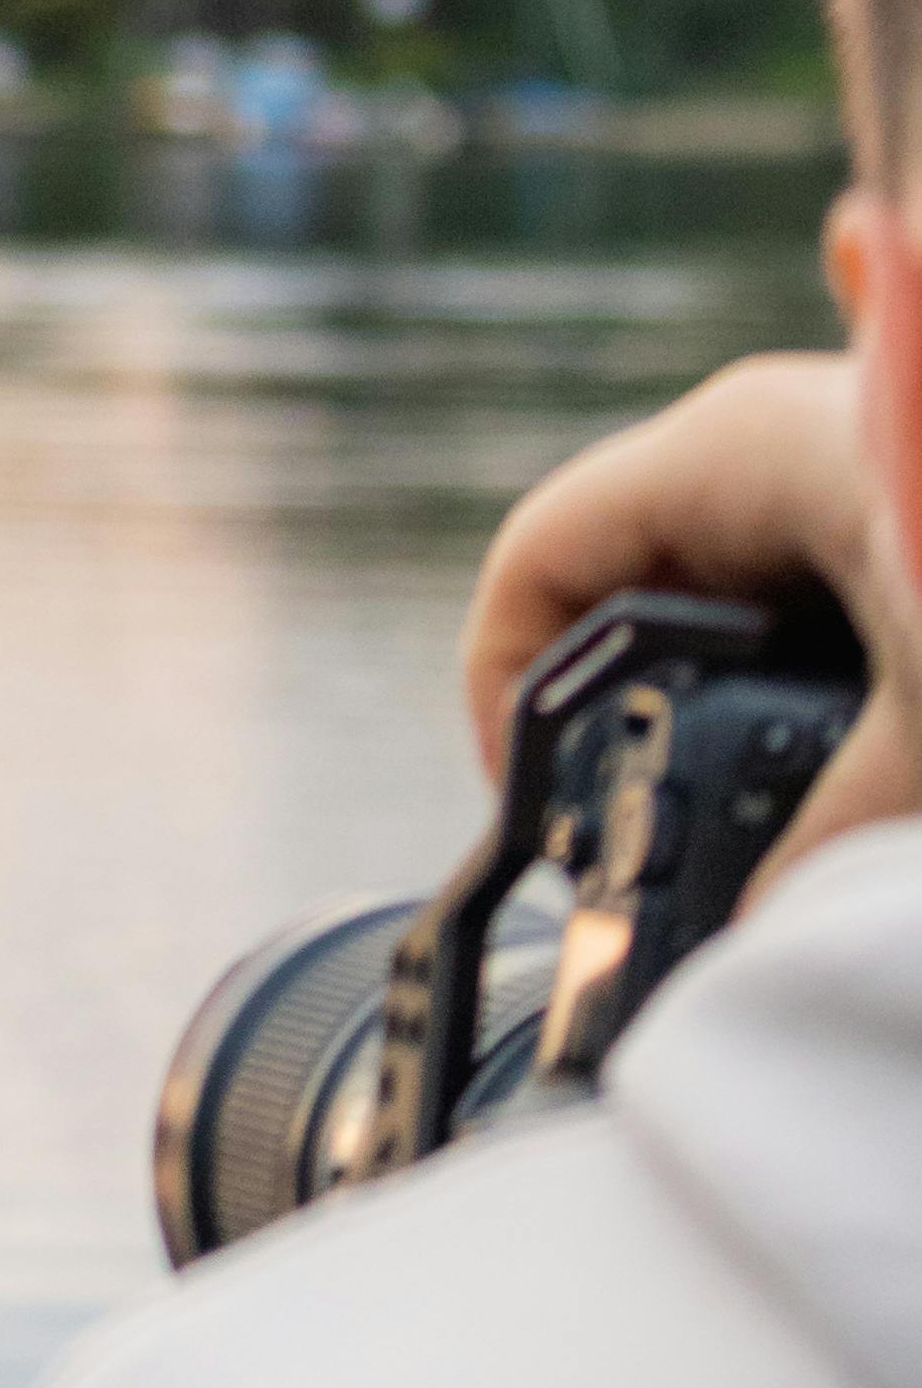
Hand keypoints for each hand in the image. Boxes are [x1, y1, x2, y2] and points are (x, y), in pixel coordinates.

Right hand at [463, 350, 921, 879]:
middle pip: (629, 584)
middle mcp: (775, 440)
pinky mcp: (904, 513)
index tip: (539, 808)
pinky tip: (852, 770)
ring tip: (753, 825)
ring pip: (728, 602)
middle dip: (624, 717)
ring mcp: (849, 468)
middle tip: (646, 837)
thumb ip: (834, 841)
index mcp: (735, 451)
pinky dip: (810, 694)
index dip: (506, 685)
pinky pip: (816, 609)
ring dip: (725, 715)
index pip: (543, 559)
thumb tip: (766, 948)